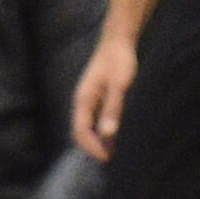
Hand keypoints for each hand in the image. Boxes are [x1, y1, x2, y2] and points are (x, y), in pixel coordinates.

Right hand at [71, 37, 137, 160]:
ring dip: (96, 140)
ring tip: (111, 150)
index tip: (106, 157)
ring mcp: (88, 98)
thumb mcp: (119, 85)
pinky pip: (93, 119)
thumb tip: (107, 134)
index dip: (91, 146)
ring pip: (86, 126)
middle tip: (109, 157)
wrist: (118, 41)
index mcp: (84, 99)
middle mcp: (82, 100)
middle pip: (80, 131)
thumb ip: (113, 109)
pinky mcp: (96, 96)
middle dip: (92, 146)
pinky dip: (100, 130)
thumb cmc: (119, 61)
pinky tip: (113, 134)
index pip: (80, 131)